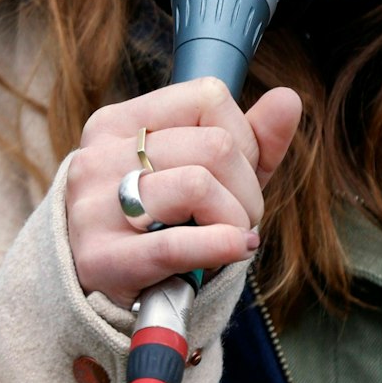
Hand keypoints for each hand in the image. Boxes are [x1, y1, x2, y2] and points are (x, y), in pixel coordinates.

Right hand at [64, 78, 300, 306]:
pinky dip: (220, 246)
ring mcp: (93, 205)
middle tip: (239, 216)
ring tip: (230, 236)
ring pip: (200, 185)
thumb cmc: (158, 219)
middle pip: (215, 146)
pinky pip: (176, 243)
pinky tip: (235, 249)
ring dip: (236, 219)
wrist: (96, 286)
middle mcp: (99, 156)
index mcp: (119, 122)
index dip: (243, 137)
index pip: (208, 97)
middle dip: (247, 188)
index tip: (237, 173)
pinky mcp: (99, 257)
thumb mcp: (203, 171)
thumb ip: (251, 137)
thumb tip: (288, 99)